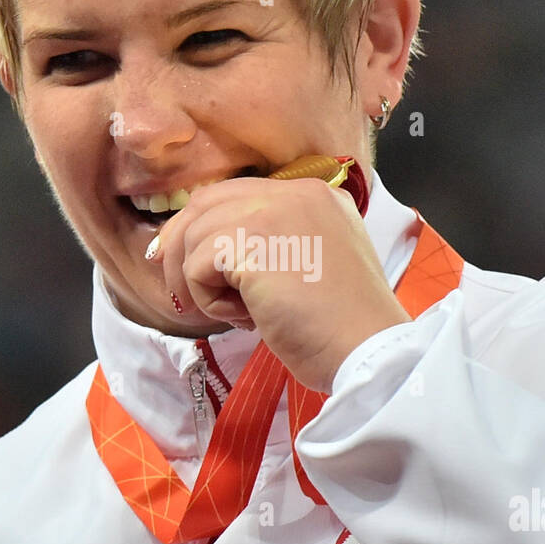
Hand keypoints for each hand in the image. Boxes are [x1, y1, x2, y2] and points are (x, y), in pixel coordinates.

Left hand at [150, 175, 410, 391]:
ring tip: (240, 314)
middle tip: (177, 289)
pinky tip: (247, 318)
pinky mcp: (252, 240)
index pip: (236, 194)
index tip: (181, 260)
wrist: (367, 351)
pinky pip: (197, 266)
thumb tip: (207, 251)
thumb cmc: (343, 327)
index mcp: (315, 195)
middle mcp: (295, 192)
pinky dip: (210, 300)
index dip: (200, 226)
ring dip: (201, 283)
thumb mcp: (313, 266)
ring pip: (196, 235)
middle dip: (179, 245)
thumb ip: (276, 245)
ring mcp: (274, 211)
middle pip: (206, 203)